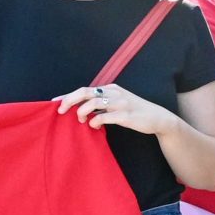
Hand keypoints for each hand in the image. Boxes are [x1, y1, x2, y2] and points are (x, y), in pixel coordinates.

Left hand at [56, 82, 178, 136]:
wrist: (158, 118)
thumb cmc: (136, 112)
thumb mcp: (118, 103)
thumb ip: (103, 104)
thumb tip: (83, 110)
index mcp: (111, 89)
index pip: (85, 89)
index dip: (69, 95)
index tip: (55, 103)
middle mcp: (115, 93)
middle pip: (86, 92)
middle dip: (70, 100)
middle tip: (61, 111)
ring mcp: (121, 103)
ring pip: (93, 103)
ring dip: (83, 112)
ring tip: (81, 120)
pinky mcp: (126, 115)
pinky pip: (104, 116)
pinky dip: (95, 121)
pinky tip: (94, 126)